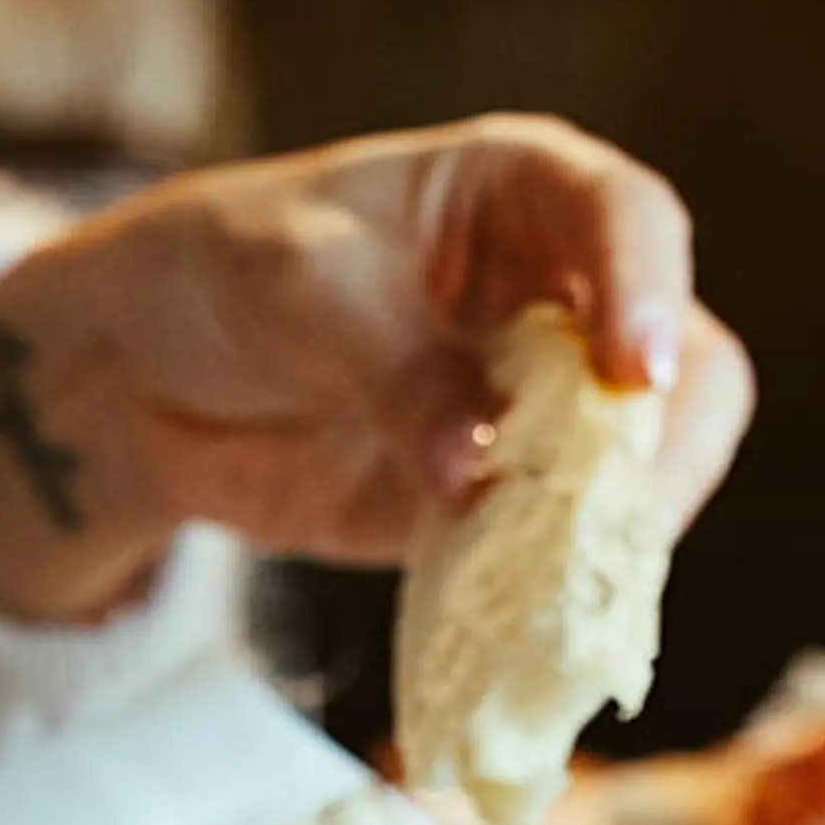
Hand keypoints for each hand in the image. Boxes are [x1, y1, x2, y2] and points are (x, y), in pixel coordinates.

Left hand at [0, 115, 755, 624]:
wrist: (143, 374)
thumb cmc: (227, 272)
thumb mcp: (299, 288)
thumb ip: (397, 367)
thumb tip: (478, 472)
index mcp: (523, 194)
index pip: (629, 222)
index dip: (647, 293)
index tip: (629, 373)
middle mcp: (559, 300)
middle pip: (681, 369)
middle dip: (657, 446)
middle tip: (603, 514)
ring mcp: (540, 413)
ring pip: (642, 478)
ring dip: (614, 540)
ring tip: (553, 587)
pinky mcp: (500, 509)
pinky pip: (562, 559)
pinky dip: (551, 599)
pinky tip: (516, 629)